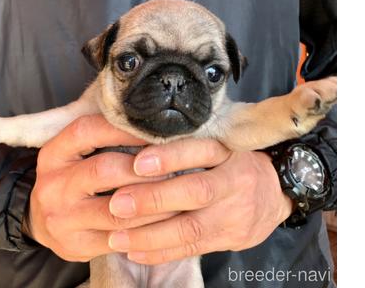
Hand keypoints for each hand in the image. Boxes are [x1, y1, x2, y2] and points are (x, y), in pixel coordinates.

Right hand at [26, 115, 176, 261]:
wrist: (40, 220)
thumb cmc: (71, 179)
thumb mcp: (73, 153)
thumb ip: (101, 138)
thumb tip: (151, 124)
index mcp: (52, 155)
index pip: (87, 131)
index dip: (123, 129)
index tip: (155, 129)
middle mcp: (53, 185)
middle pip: (104, 170)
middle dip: (145, 168)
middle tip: (176, 164)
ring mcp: (62, 219)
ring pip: (117, 210)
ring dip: (154, 201)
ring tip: (179, 193)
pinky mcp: (76, 245)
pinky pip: (120, 238)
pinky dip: (147, 228)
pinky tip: (167, 220)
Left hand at [107, 139, 292, 263]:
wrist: (277, 191)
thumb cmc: (233, 161)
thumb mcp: (219, 142)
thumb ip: (187, 144)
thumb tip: (135, 145)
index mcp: (229, 151)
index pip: (200, 151)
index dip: (169, 157)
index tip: (137, 163)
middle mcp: (235, 182)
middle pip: (196, 192)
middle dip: (153, 200)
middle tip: (118, 204)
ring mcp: (236, 214)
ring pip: (191, 228)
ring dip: (150, 235)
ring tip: (117, 237)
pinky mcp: (232, 238)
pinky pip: (193, 249)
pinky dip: (161, 252)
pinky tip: (134, 252)